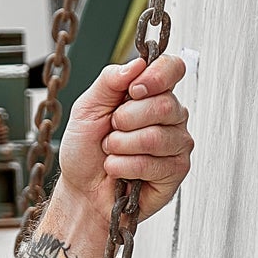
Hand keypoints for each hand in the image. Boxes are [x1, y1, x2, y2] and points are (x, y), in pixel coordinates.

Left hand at [56, 53, 192, 229]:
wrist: (80, 192)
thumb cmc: (85, 152)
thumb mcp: (87, 109)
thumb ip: (109, 81)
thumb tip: (136, 65)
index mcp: (152, 94)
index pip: (173, 69)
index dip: (155, 77)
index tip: (132, 91)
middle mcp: (170, 115)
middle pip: (163, 105)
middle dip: (124, 122)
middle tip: (110, 133)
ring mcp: (176, 143)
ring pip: (156, 137)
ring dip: (121, 147)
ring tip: (111, 153)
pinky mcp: (175, 170)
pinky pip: (153, 164)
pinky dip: (125, 168)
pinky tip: (118, 172)